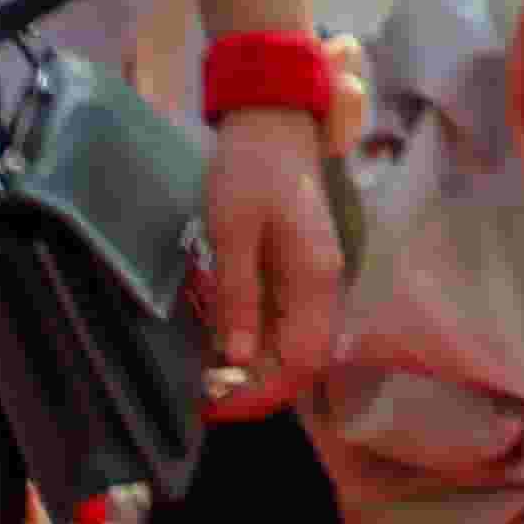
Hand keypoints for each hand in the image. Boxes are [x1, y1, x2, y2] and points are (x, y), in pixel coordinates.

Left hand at [196, 109, 344, 419]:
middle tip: (200, 394)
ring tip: (204, 373)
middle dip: (254, 387)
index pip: (302, 361)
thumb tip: (238, 359)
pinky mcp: (298, 273)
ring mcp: (314, 281)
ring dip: (253, 369)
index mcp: (314, 280)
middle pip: (301, 361)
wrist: (274, 121)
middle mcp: (323, 288)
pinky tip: (218, 341)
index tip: (213, 403)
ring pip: (292, 346)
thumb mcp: (232, 231)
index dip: (262, 392)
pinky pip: (283, 324)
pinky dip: (253, 343)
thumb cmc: (250, 170)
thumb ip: (238, 296)